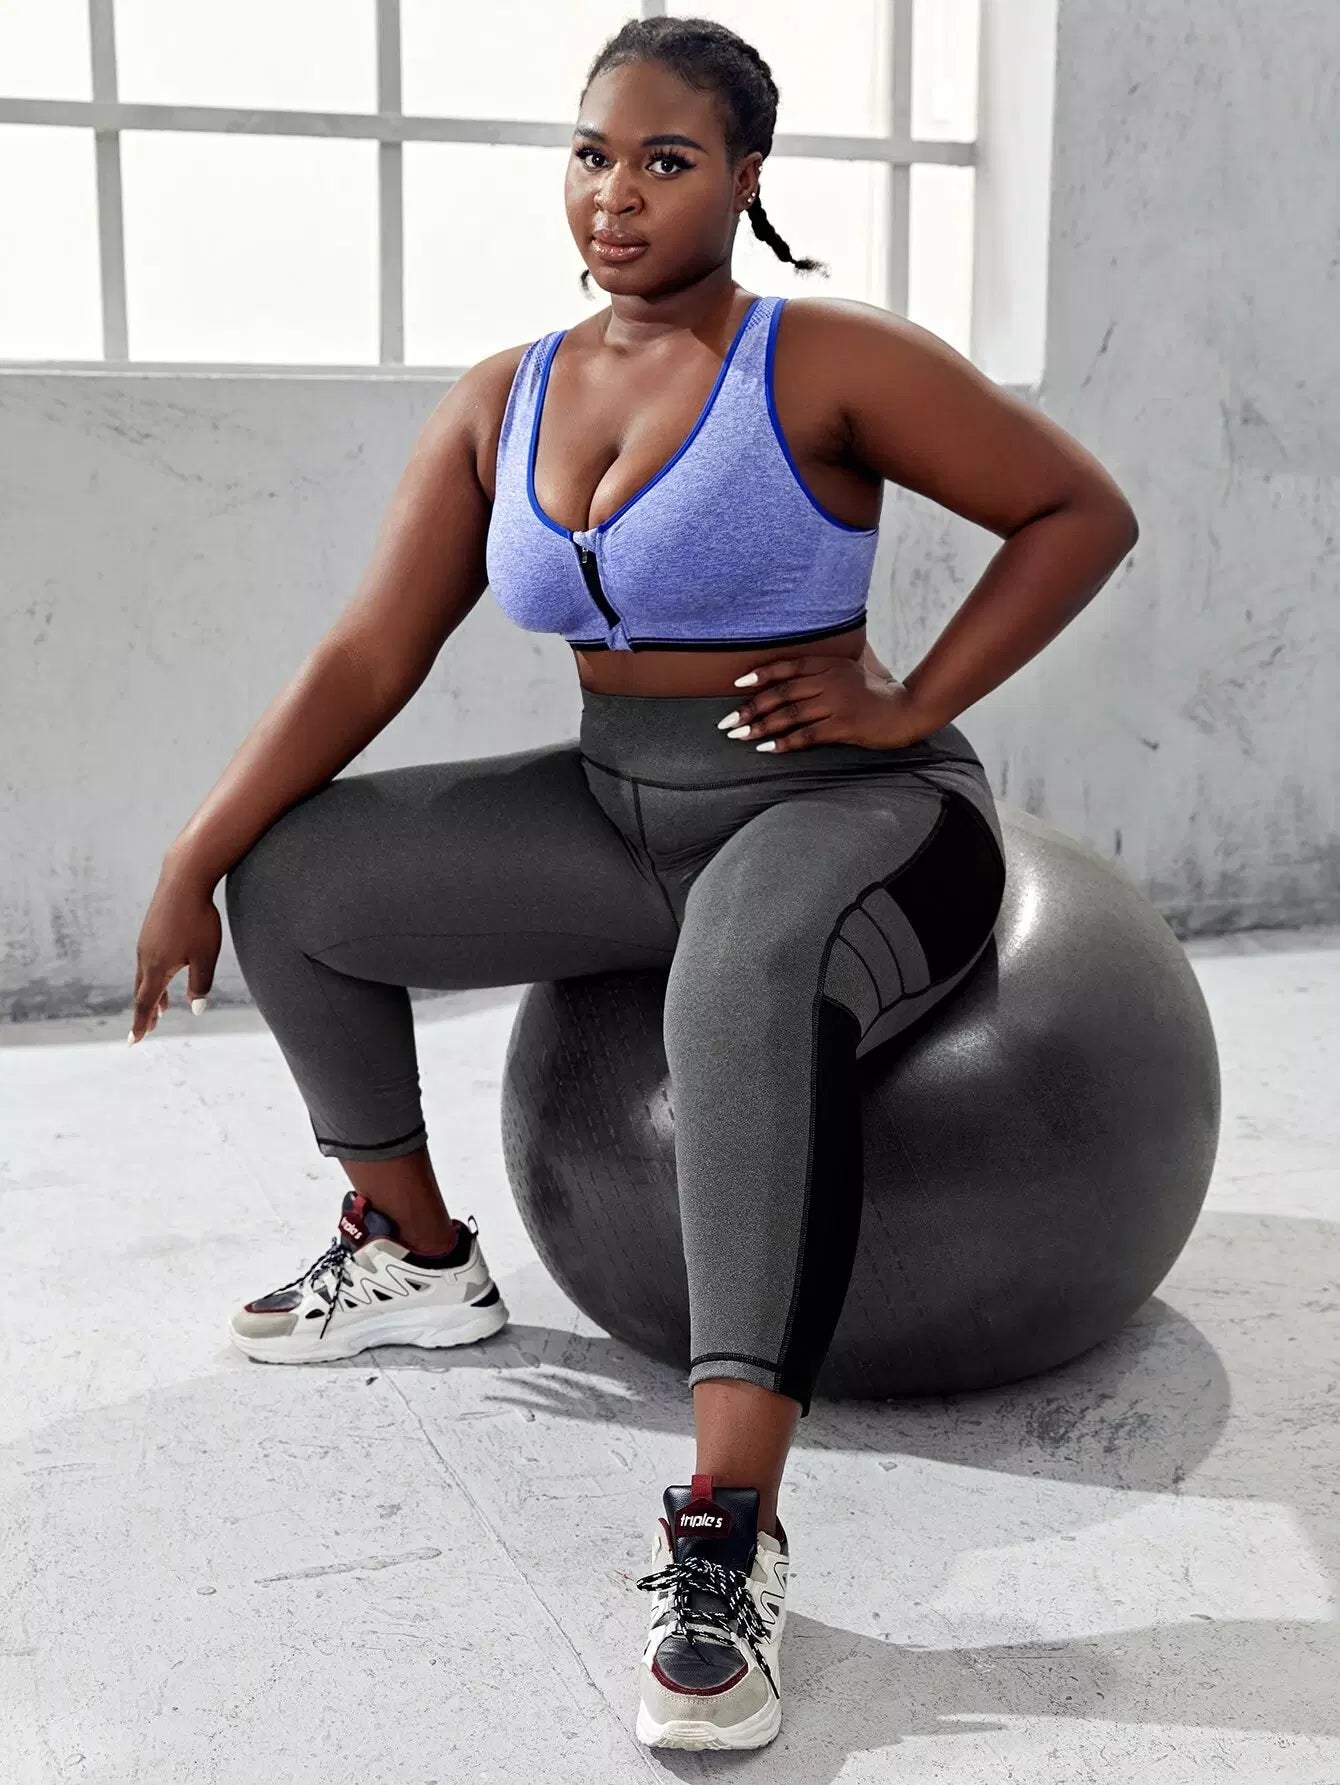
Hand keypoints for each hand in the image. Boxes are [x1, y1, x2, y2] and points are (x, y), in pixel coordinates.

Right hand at [128, 858, 222, 1042]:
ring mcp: (145, 942)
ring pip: (145, 975)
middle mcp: (145, 957)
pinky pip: (148, 961)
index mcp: (157, 967)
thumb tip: (195, 1009)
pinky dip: (153, 976)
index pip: (145, 1004)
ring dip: (151, 994)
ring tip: (159, 1009)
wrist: (183, 879)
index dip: (141, 1024)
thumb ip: (200, 985)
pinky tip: (163, 973)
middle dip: (146, 1013)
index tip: (135, 1042)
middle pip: (142, 992)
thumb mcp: (206, 956)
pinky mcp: (150, 930)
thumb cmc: (198, 918)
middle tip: (148, 1030)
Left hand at [720, 654, 939, 752]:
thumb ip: (825, 671)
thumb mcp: (852, 671)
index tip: (736, 684)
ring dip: (759, 726)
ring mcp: (836, 703)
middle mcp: (829, 680)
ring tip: (738, 736)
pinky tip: (766, 749)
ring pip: (788, 714)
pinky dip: (784, 743)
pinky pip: (806, 735)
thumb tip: (794, 679)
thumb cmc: (878, 694)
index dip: (759, 675)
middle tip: (726, 721)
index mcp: (829, 664)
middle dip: (750, 707)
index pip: (786, 666)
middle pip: (780, 693)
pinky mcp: (843, 725)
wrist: (908, 710)